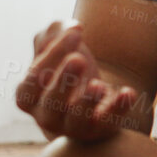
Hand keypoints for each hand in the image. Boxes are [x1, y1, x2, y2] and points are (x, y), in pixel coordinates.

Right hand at [15, 20, 143, 142]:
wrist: (94, 95)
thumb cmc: (67, 69)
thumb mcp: (56, 47)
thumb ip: (54, 32)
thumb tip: (72, 28)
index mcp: (29, 96)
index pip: (34, 79)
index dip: (51, 56)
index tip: (75, 32)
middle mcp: (48, 115)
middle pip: (51, 103)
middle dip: (63, 80)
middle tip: (78, 59)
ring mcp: (74, 126)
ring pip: (77, 120)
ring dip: (87, 102)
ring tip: (98, 84)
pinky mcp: (100, 129)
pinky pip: (109, 123)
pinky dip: (119, 108)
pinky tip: (127, 92)